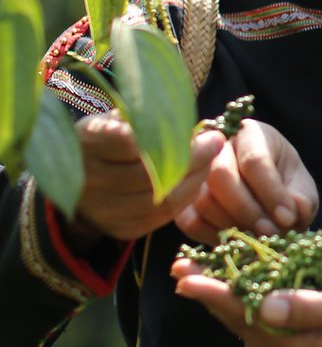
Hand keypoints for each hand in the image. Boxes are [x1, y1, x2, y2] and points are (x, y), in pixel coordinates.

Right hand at [68, 114, 223, 244]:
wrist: (81, 179)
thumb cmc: (105, 138)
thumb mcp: (116, 117)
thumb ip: (148, 118)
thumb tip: (191, 124)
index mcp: (87, 144)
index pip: (132, 142)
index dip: (172, 138)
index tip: (202, 130)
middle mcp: (91, 181)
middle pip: (152, 174)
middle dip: (193, 158)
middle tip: (215, 143)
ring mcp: (105, 211)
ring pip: (163, 199)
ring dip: (195, 178)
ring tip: (209, 160)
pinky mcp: (121, 229)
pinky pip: (164, 217)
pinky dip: (186, 197)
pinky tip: (195, 180)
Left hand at [172, 266, 321, 346]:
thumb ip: (310, 307)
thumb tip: (264, 304)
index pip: (249, 318)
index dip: (216, 294)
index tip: (187, 276)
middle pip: (243, 322)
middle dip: (211, 295)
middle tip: (178, 269)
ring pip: (253, 321)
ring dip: (225, 296)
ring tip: (197, 274)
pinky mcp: (312, 341)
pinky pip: (270, 319)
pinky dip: (250, 299)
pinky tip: (240, 282)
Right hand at [174, 120, 317, 241]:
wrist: (268, 202)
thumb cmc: (287, 188)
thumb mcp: (302, 191)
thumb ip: (301, 201)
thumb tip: (289, 216)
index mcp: (252, 135)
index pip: (254, 159)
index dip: (271, 192)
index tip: (288, 218)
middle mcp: (219, 148)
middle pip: (221, 175)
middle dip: (248, 211)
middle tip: (269, 234)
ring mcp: (196, 173)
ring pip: (205, 199)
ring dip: (233, 226)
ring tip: (257, 239)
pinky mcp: (183, 202)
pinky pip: (190, 221)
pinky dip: (213, 237)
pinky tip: (236, 243)